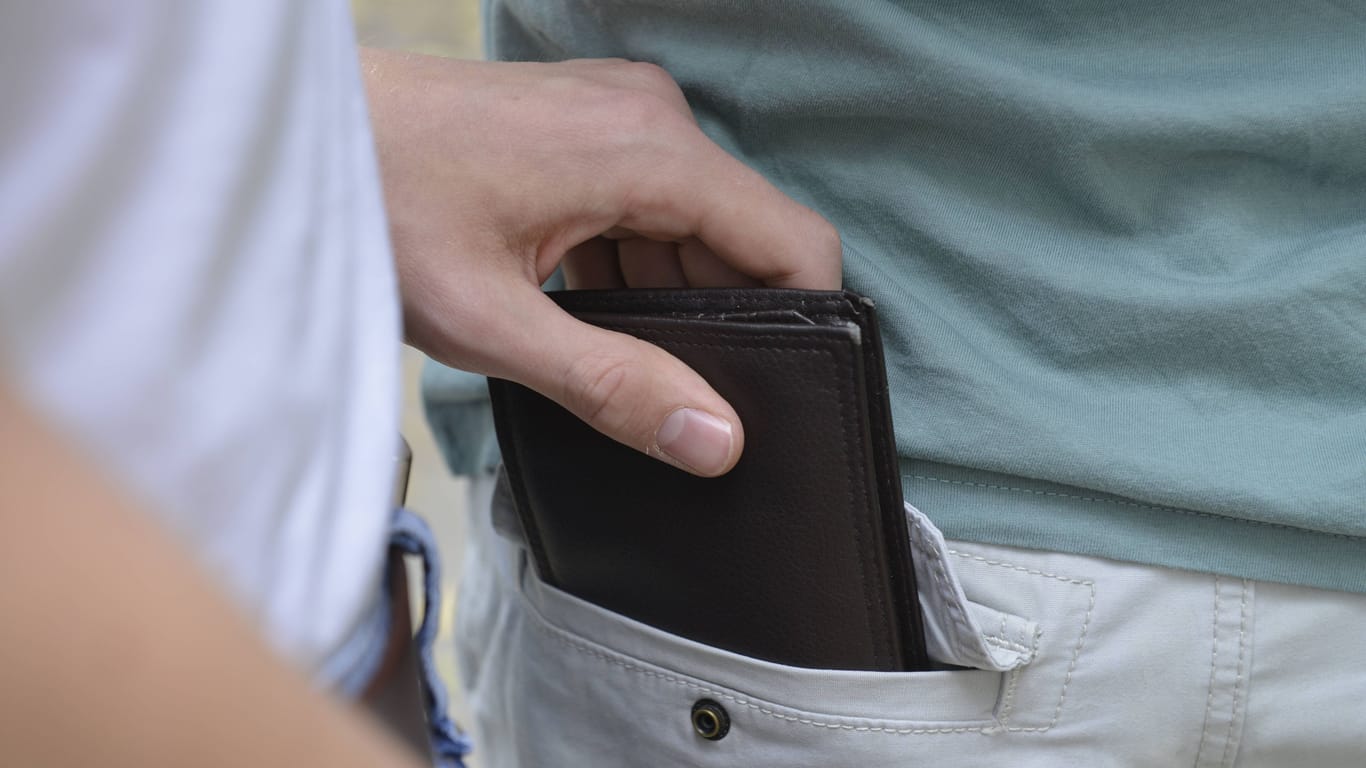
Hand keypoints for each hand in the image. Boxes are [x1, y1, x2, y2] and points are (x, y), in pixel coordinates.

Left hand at [363, 51, 840, 475]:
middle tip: (675, 393)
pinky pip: (646, 203)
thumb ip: (613, 384)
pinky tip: (580, 310)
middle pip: (741, 236)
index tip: (786, 391)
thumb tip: (716, 439)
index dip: (805, 321)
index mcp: (647, 150)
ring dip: (668, 295)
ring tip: (606, 351)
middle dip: (726, 318)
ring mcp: (616, 113)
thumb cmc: (375, 207)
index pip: (790, 241)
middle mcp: (648, 116)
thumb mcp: (492, 322)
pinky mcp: (584, 125)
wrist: (294, 135)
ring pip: (691, 224)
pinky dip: (630, 263)